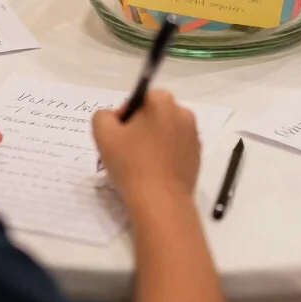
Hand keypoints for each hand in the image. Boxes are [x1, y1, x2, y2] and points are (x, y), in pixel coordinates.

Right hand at [93, 90, 199, 211]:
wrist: (160, 201)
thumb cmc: (131, 164)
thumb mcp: (103, 134)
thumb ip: (103, 116)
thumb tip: (115, 117)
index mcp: (163, 101)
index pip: (139, 99)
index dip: (124, 117)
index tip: (118, 138)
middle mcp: (183, 112)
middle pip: (154, 114)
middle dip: (139, 128)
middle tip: (126, 151)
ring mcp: (193, 135)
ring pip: (165, 131)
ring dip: (152, 141)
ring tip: (140, 164)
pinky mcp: (197, 155)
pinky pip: (176, 148)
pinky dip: (165, 155)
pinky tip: (154, 172)